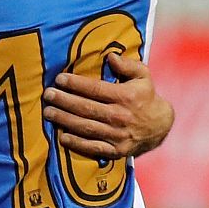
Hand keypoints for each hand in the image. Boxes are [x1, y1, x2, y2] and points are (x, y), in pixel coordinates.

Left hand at [42, 53, 174, 158]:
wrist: (160, 127)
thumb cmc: (146, 97)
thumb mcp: (143, 76)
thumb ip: (127, 65)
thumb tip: (110, 56)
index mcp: (126, 97)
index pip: (95, 89)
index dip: (75, 84)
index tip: (59, 79)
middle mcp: (120, 116)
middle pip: (86, 108)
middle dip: (64, 101)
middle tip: (48, 95)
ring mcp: (117, 135)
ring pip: (85, 127)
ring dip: (64, 120)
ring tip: (48, 113)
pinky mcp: (116, 150)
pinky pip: (93, 147)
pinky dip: (76, 143)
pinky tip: (62, 136)